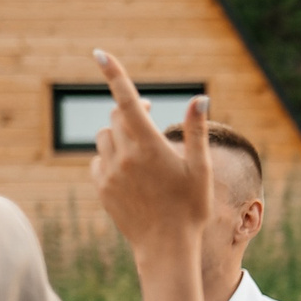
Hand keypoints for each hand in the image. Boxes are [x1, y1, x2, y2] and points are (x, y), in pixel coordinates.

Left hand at [89, 51, 209, 258]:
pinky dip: (111, 157)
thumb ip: (197, 132)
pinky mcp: (101, 187)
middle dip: (129, 111)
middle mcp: (124, 155)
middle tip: (146, 112)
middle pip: (117, 118)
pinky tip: (130, 172)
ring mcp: (109, 171)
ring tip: (140, 150)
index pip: (125, 100)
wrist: (166, 247)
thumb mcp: (201, 169)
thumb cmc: (191, 208)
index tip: (99, 53)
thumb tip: (200, 99)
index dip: (113, 74)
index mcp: (149, 146)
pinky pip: (99, 160)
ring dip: (119, 135)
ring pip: (105, 137)